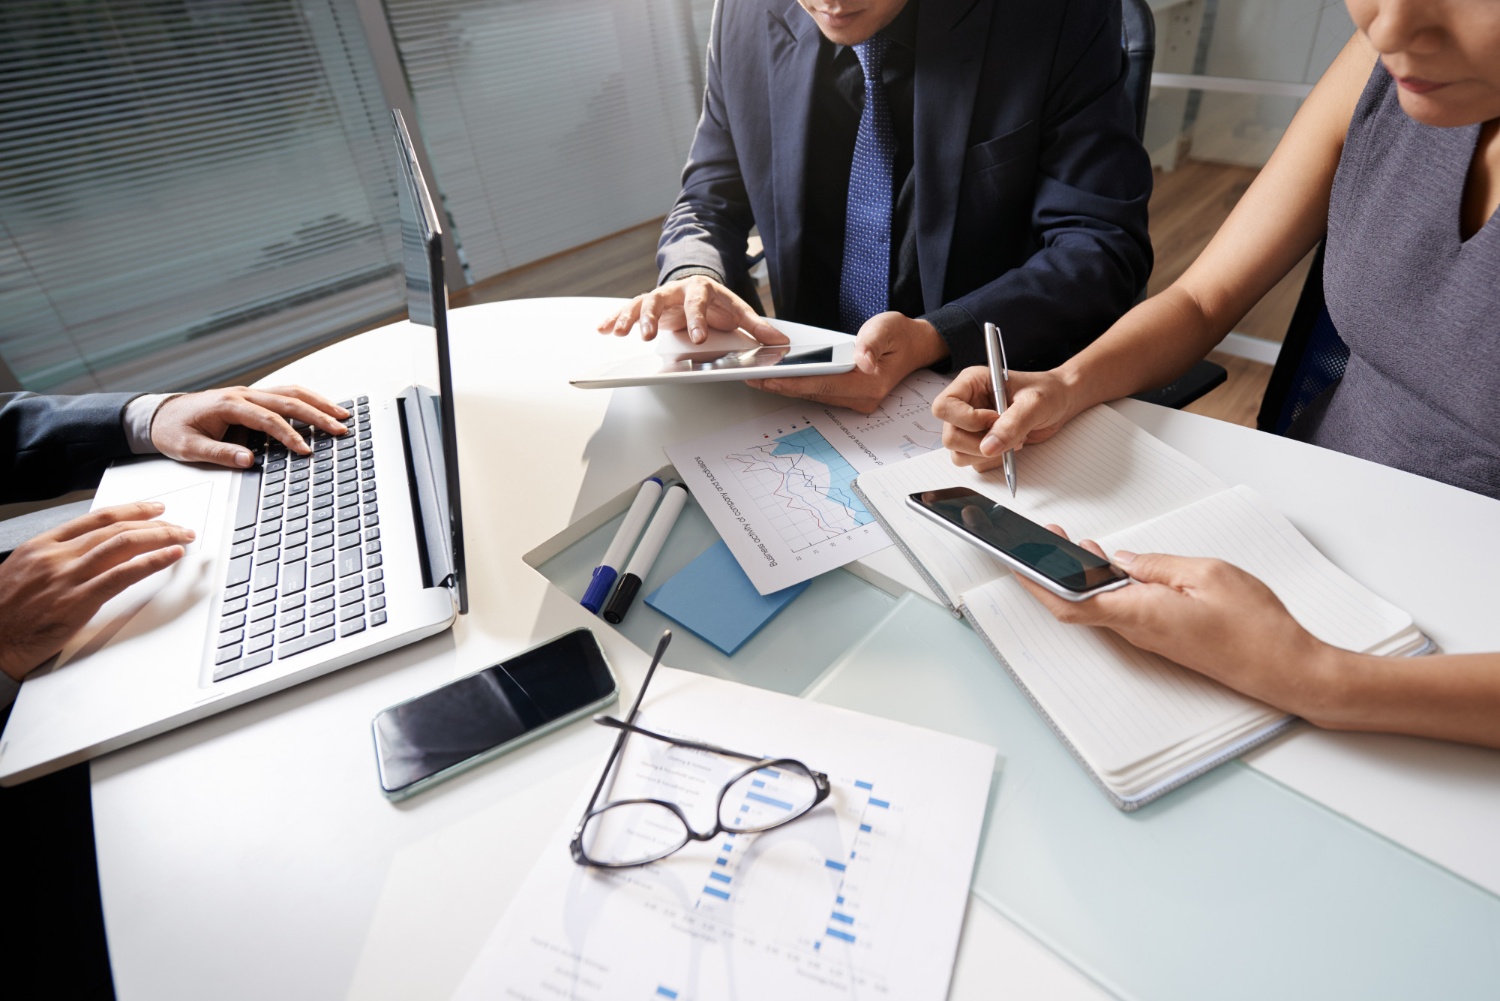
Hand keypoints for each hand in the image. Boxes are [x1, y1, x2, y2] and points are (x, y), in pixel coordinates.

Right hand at [0, 502, 194, 680]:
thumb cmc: (4, 614)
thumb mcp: (24, 572)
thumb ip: (55, 559)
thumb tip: (89, 554)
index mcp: (43, 545)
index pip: (97, 518)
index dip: (131, 510)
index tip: (154, 509)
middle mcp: (57, 555)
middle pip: (116, 528)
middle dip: (155, 524)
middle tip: (178, 526)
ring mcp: (68, 577)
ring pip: (123, 545)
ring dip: (160, 538)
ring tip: (182, 537)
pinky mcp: (77, 601)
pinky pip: (123, 574)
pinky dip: (152, 561)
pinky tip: (170, 556)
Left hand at [151, 386, 349, 468]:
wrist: (160, 414)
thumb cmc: (173, 430)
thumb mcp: (188, 447)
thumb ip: (219, 453)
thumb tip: (248, 460)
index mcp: (228, 405)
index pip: (268, 419)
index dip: (289, 435)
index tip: (305, 450)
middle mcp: (243, 394)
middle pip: (289, 400)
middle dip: (317, 415)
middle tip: (340, 428)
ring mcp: (250, 393)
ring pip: (291, 392)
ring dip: (319, 402)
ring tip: (342, 414)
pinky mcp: (253, 397)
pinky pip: (285, 394)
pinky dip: (308, 399)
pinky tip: (322, 408)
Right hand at [597, 276, 785, 344]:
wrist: (698, 287)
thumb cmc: (717, 304)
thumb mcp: (738, 312)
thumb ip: (757, 327)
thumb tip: (781, 341)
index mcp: (701, 289)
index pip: (698, 302)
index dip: (697, 320)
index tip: (698, 339)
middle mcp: (676, 291)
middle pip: (661, 300)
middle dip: (653, 318)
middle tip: (650, 336)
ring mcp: (659, 298)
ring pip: (640, 304)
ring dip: (629, 318)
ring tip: (619, 332)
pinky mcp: (646, 307)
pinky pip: (627, 311)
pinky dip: (613, 319)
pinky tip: (602, 329)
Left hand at [747, 312, 948, 413]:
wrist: (914, 345)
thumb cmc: (899, 335)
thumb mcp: (887, 328)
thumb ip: (872, 342)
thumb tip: (861, 359)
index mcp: (869, 384)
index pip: (822, 384)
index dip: (792, 382)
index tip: (768, 378)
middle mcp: (861, 399)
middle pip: (812, 393)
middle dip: (780, 386)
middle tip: (751, 377)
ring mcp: (854, 401)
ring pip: (812, 394)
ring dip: (785, 387)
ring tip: (757, 377)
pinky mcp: (848, 396)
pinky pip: (818, 392)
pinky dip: (797, 384)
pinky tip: (778, 376)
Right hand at [931, 366, 1079, 470]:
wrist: (1060, 402)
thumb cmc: (1048, 392)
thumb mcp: (1034, 402)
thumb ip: (1012, 423)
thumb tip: (988, 447)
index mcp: (970, 383)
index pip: (944, 406)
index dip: (967, 419)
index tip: (994, 419)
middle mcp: (965, 405)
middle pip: (950, 436)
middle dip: (979, 443)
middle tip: (1007, 436)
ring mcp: (970, 427)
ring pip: (959, 454)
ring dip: (988, 454)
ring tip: (1012, 439)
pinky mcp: (979, 443)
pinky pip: (975, 463)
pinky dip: (994, 460)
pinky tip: (1011, 445)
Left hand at [1013, 527, 1338, 718]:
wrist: (1285, 669)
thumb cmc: (1255, 627)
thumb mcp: (1206, 573)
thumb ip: (1158, 564)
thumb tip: (1126, 559)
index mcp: (1140, 613)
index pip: (1070, 600)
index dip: (1035, 582)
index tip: (1014, 560)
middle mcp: (1137, 630)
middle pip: (1078, 603)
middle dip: (1052, 571)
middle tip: (1042, 540)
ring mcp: (1150, 637)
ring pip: (1101, 606)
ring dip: (1082, 578)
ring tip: (1072, 544)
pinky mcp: (1164, 639)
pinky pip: (1124, 612)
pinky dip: (1108, 588)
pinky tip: (1112, 567)